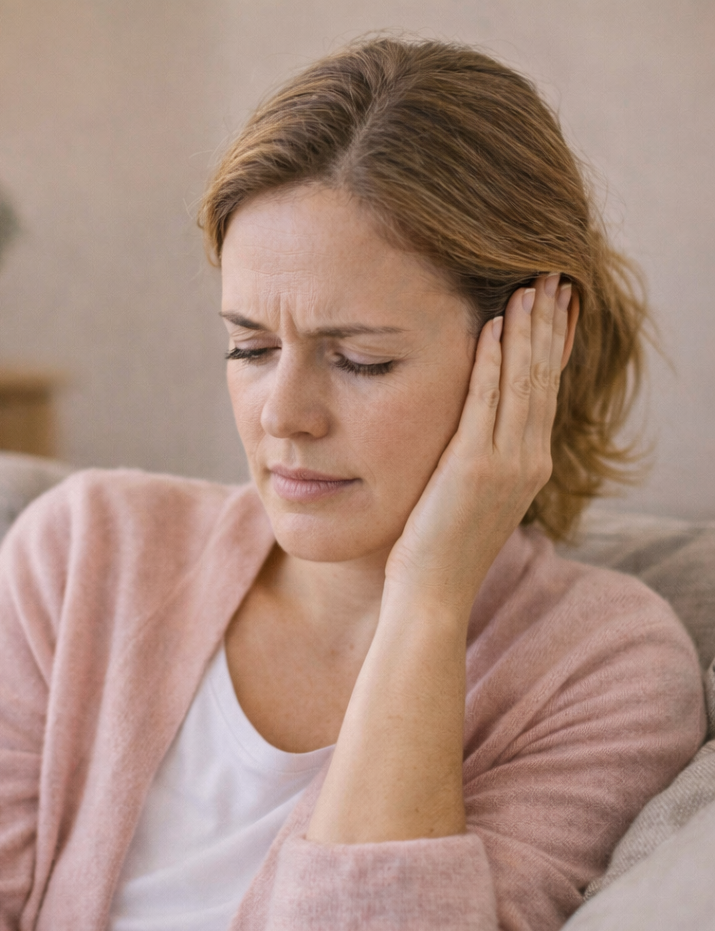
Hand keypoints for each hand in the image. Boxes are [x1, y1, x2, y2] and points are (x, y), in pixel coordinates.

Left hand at [383, 272, 576, 615]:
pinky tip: (492, 326)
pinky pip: (485, 401)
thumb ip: (479, 461)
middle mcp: (527, 461)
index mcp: (528, 467)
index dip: (551, 345)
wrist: (432, 594)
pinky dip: (491, 361)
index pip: (544, 391)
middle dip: (547, 324)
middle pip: (542, 377)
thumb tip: (472, 432)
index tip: (556, 306)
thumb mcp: (470, 500)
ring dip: (526, 330)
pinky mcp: (473, 467)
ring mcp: (505, 464)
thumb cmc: (439, 551)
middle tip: (551, 277)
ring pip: (522, 382)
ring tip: (529, 286)